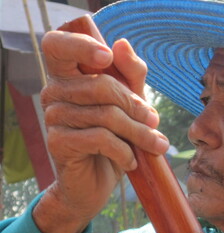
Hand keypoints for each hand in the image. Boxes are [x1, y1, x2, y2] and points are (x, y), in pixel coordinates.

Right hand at [33, 31, 167, 232]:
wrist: (97, 184)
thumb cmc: (115, 139)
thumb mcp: (130, 105)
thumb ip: (130, 75)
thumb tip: (121, 44)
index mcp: (68, 77)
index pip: (59, 45)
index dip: (81, 45)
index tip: (108, 56)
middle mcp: (55, 92)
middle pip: (102, 86)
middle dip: (137, 107)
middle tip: (155, 123)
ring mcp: (54, 118)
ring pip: (107, 115)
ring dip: (139, 133)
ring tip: (155, 146)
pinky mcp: (58, 142)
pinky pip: (101, 138)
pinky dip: (124, 151)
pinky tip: (131, 162)